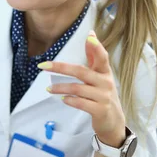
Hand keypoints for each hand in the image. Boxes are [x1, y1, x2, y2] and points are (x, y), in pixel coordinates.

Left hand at [41, 30, 125, 146]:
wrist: (113, 121)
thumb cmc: (102, 95)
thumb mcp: (100, 76)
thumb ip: (94, 57)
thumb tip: (90, 35)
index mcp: (105, 72)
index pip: (102, 57)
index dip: (96, 47)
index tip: (89, 37)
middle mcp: (106, 82)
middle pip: (82, 71)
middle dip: (61, 67)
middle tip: (43, 65)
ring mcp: (104, 97)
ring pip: (78, 88)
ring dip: (61, 88)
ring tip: (49, 89)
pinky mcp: (100, 110)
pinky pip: (81, 103)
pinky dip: (70, 100)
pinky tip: (63, 99)